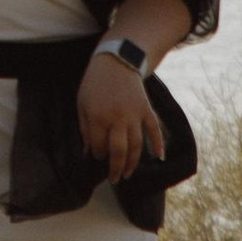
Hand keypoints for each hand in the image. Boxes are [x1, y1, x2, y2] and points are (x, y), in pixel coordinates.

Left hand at [78, 50, 165, 183]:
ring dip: (133, 162)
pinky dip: (158, 144)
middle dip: (115, 168)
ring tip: (127, 173)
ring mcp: (134, 114)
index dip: (97, 155)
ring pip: (136, 145)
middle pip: (119, 151)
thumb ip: (85, 128)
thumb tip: (88, 151)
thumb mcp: (82, 103)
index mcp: (98, 117)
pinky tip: (159, 157)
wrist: (116, 61)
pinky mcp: (146, 110)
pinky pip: (154, 129)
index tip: (97, 156)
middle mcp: (117, 118)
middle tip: (114, 179)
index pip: (98, 146)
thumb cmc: (95, 83)